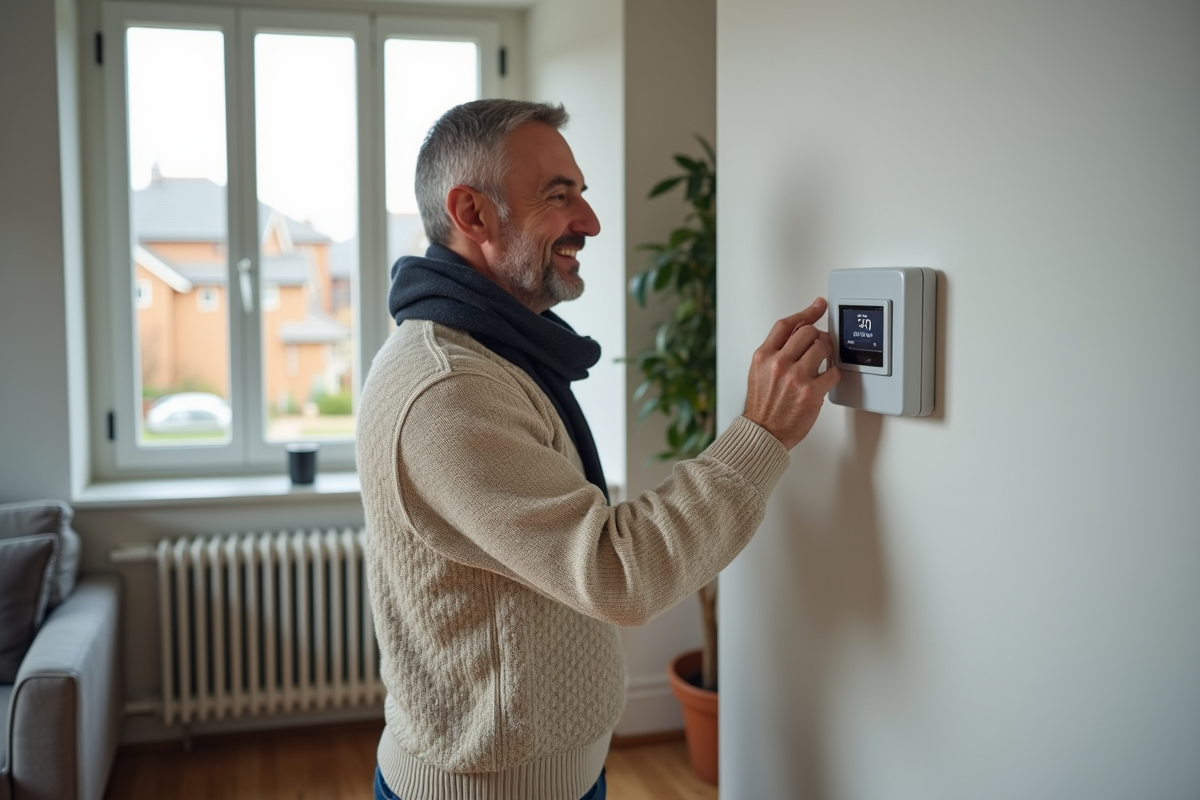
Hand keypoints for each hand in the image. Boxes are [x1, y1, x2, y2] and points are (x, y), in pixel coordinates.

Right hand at [743, 298, 840, 448]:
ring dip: (828, 352)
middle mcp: (778, 363)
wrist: (763, 433)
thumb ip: (776, 352)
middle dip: (818, 336)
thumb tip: (797, 334)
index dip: (805, 313)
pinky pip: (833, 372)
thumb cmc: (763, 406)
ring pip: (823, 347)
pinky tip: (826, 378)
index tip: (818, 306)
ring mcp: (795, 377)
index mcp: (763, 356)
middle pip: (808, 332)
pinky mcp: (811, 392)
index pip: (786, 324)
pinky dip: (833, 374)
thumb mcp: (759, 372)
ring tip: (824, 361)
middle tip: (821, 343)